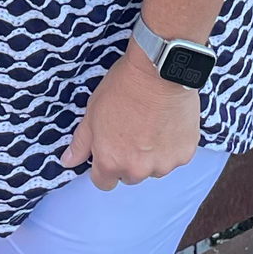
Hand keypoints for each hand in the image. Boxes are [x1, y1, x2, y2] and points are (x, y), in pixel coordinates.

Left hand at [62, 43, 202, 190]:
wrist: (158, 71)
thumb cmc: (124, 87)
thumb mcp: (92, 112)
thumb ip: (81, 143)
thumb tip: (68, 161)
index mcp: (110, 161)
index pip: (104, 182)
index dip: (105, 165)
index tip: (111, 148)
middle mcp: (137, 170)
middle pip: (130, 175)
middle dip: (129, 159)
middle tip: (132, 130)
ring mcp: (163, 164)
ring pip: (154, 168)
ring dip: (153, 154)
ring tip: (152, 124)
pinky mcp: (184, 155)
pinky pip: (175, 157)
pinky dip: (172, 145)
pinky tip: (168, 123)